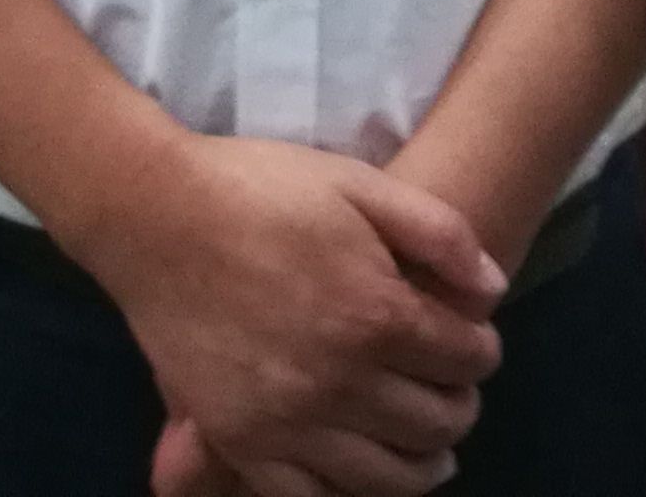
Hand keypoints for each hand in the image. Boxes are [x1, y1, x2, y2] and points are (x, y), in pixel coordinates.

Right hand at [64, 134, 503, 496]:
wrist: (153, 213)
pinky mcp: (240, 440)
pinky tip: (361, 470)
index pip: (466, 358)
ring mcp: (287, 420)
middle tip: (453, 389)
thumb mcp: (358, 181)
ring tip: (429, 448)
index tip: (474, 341)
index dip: (481, 349)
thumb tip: (493, 291)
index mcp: (376, 314)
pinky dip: (349, 494)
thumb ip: (438, 232)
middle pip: (436, 422)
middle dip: (459, 405)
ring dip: (422, 462)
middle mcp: (339, 381)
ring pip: (386, 477)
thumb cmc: (258, 187)